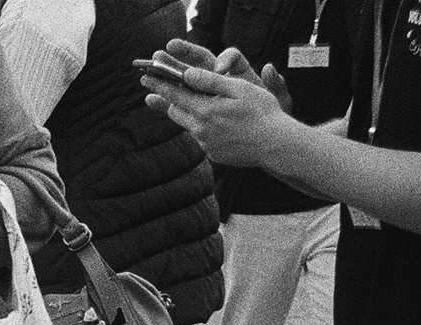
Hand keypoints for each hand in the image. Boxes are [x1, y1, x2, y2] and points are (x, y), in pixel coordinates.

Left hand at [139, 42, 296, 169]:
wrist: (275, 145)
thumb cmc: (262, 112)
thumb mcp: (239, 89)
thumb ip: (211, 81)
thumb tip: (187, 73)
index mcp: (205, 110)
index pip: (175, 95)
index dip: (160, 84)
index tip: (146, 77)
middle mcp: (201, 130)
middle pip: (177, 111)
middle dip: (169, 99)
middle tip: (159, 90)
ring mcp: (206, 144)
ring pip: (188, 125)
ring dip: (187, 113)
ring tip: (187, 103)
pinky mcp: (213, 154)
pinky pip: (202, 138)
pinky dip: (204, 127)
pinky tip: (216, 123)